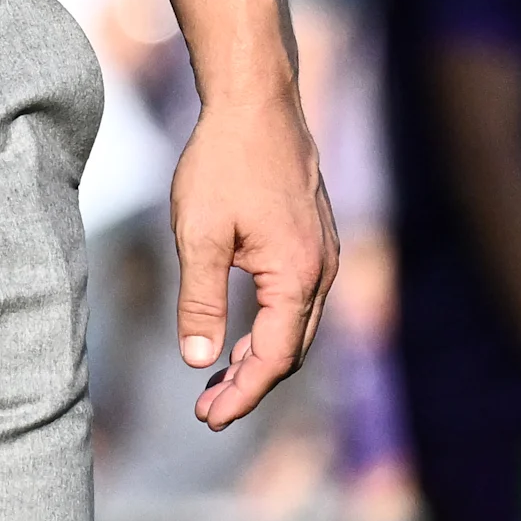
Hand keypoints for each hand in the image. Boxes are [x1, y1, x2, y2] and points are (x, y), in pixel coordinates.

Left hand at [171, 86, 337, 428]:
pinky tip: (239, 332)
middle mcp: (322, 271)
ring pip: (297, 328)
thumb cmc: (224, 161)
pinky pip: (298, 301)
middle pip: (291, 351)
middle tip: (206, 410)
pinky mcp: (315, 240)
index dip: (241, 395)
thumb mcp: (199, 233)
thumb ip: (200, 301)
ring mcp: (323, 254)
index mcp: (297, 276)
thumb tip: (197, 361)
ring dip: (260, 358)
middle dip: (250, 385)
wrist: (256, 100)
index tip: (207, 420)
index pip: (273, 359)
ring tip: (216, 380)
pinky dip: (270, 327)